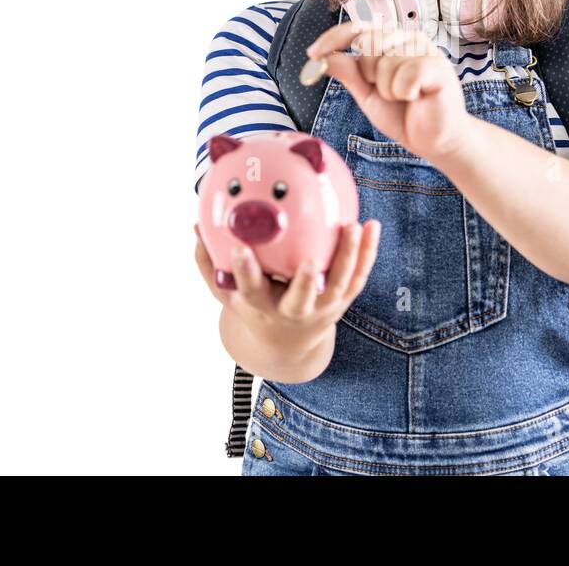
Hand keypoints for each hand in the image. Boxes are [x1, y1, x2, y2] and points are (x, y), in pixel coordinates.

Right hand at [193, 220, 380, 350]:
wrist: (288, 343)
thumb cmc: (255, 307)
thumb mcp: (227, 294)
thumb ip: (210, 263)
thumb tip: (195, 225)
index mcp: (262, 306)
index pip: (250, 289)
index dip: (245, 271)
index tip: (240, 248)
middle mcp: (293, 311)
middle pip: (302, 299)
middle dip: (306, 283)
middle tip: (311, 260)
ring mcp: (323, 308)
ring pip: (339, 285)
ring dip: (348, 257)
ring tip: (354, 227)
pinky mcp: (343, 301)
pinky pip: (359, 276)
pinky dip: (367, 253)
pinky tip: (373, 226)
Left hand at [305, 20, 473, 161]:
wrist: (433, 140)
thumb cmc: (403, 114)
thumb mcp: (366, 94)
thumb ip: (348, 72)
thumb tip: (321, 56)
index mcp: (390, 41)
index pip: (357, 29)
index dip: (332, 38)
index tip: (312, 53)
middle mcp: (407, 39)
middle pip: (367, 46)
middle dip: (370, 78)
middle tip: (390, 94)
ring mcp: (425, 49)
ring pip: (384, 65)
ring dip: (390, 91)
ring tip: (408, 98)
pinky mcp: (438, 65)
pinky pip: (405, 77)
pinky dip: (405, 94)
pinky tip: (419, 98)